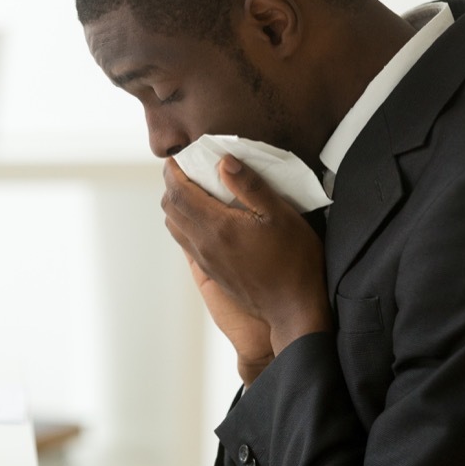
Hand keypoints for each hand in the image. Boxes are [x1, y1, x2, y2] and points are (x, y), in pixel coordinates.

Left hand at [162, 155, 330, 360]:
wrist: (294, 308)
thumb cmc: (294, 260)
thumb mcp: (280, 215)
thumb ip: (249, 186)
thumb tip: (223, 161)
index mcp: (217, 226)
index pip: (178, 192)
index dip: (173, 171)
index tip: (177, 157)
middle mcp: (204, 244)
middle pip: (170, 208)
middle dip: (172, 185)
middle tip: (187, 169)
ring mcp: (206, 260)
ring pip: (174, 226)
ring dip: (177, 205)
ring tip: (195, 190)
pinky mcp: (212, 272)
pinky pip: (186, 242)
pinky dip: (186, 223)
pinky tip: (207, 217)